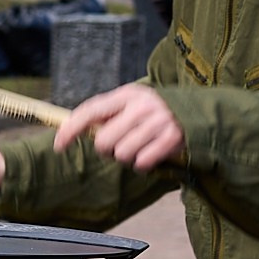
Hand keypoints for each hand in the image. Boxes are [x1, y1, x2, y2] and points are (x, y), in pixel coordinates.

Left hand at [57, 83, 184, 170]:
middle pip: (104, 141)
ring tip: (139, 147)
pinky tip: (151, 154)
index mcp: (128, 94)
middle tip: (119, 144)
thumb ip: (106, 114)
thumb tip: (70, 131)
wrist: (200, 112)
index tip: (59, 146)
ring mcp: (159, 122)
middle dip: (106, 149)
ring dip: (126, 157)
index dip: (71, 129)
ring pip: (122, 155)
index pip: (90, 111)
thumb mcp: (131, 104)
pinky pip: (142, 163)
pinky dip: (142, 164)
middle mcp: (143, 106)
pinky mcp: (172, 139)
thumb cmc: (153, 112)